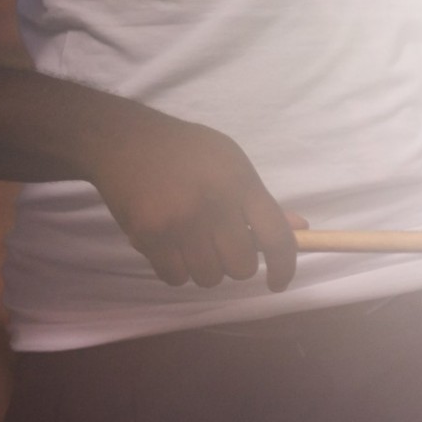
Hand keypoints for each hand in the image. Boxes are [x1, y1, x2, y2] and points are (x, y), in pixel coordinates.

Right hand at [83, 109, 301, 290]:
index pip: (276, 237)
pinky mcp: (149, 235)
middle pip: (242, 267)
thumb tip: (300, 229)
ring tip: (190, 242)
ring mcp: (180, 221)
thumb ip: (260, 201)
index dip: (285, 267)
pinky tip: (168, 246)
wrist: (121, 139)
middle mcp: (213, 203)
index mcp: (239, 182)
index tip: (278, 281)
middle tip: (219, 246)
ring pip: (209, 277)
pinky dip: (175, 270)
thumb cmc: (184, 151)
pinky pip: (176, 278)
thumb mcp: (229, 162)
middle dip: (234, 264)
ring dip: (203, 268)